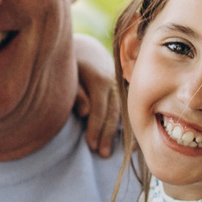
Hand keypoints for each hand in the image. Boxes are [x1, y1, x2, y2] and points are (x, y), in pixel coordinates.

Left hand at [72, 31, 122, 158]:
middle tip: (102, 154)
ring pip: (121, 111)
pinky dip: (128, 125)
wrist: (85, 47)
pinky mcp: (121, 88)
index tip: (91, 146)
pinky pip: (126, 109)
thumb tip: (85, 112)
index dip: (95, 128)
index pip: (99, 109)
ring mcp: (119, 85)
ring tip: (118, 152)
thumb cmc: (71, 62)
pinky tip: (132, 142)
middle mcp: (113, 82)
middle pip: (112, 113)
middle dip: (107, 135)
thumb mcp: (69, 72)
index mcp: (99, 79)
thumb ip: (76, 92)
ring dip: (119, 133)